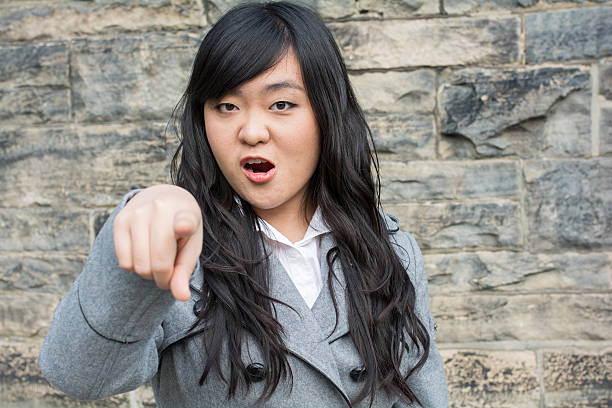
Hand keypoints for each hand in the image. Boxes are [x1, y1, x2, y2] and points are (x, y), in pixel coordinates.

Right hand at [113, 184, 202, 300]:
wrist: (163, 198)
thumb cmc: (182, 228)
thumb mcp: (191, 246)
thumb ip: (185, 272)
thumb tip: (181, 297)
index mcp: (186, 213)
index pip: (184, 222)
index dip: (184, 226)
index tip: (184, 227)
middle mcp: (159, 209)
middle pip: (158, 264)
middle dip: (164, 278)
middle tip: (169, 270)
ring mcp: (137, 213)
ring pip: (138, 266)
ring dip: (148, 273)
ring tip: (156, 259)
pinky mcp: (119, 220)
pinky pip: (124, 262)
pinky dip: (134, 267)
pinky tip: (142, 253)